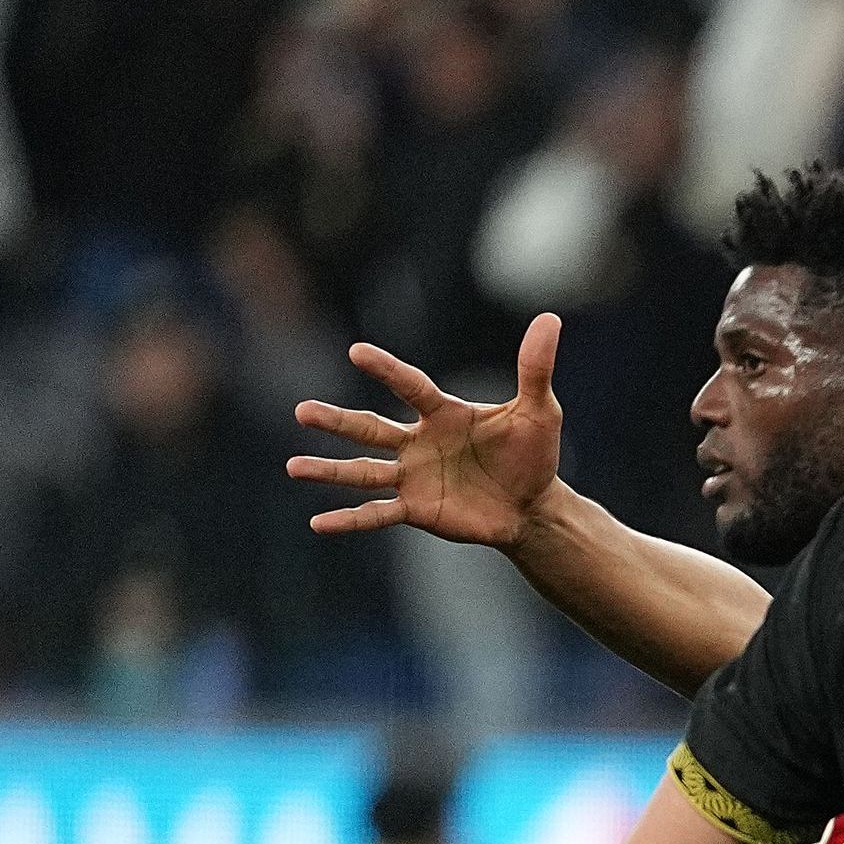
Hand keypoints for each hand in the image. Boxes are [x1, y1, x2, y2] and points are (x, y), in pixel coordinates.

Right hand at [287, 312, 566, 546]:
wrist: (534, 505)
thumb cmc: (533, 454)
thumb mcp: (539, 412)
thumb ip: (535, 368)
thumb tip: (550, 320)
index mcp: (442, 413)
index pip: (410, 386)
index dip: (387, 370)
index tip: (358, 351)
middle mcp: (417, 442)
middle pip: (370, 428)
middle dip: (336, 422)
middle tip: (301, 411)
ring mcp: (412, 476)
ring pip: (363, 471)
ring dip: (329, 471)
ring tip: (293, 467)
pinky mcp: (417, 509)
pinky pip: (378, 514)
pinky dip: (350, 519)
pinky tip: (319, 524)